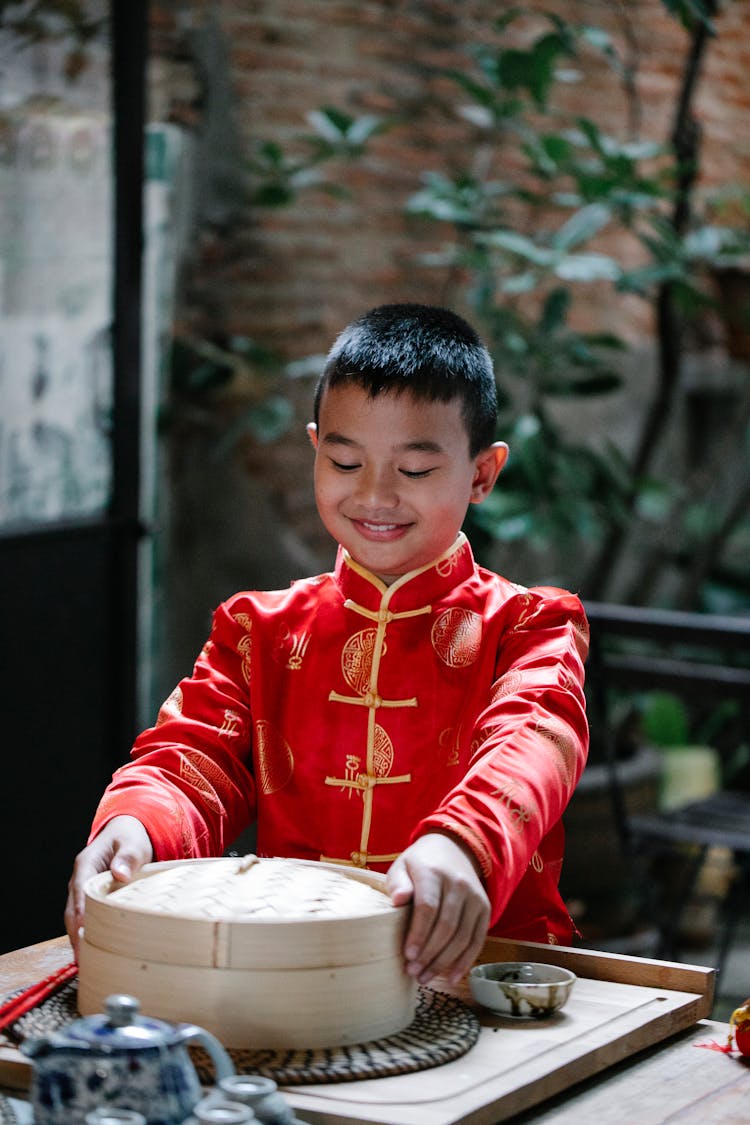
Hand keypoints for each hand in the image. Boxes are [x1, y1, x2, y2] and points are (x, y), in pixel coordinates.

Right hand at [64, 816, 152, 957]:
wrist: (127, 835)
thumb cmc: (129, 838)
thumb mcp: (132, 843)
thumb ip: (128, 857)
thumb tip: (120, 873)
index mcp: (86, 864)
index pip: (79, 891)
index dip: (81, 913)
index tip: (84, 934)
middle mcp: (79, 880)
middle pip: (72, 910)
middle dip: (76, 934)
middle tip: (83, 958)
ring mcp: (82, 892)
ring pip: (75, 918)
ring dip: (79, 938)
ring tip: (86, 962)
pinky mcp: (90, 901)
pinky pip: (85, 919)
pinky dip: (87, 935)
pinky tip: (94, 952)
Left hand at [386, 832, 489, 985]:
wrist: (454, 849)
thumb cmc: (421, 864)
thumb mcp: (402, 866)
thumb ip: (398, 883)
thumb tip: (397, 900)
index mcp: (434, 872)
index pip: (428, 907)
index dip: (419, 934)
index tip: (407, 955)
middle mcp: (458, 884)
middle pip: (446, 926)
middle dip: (430, 954)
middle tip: (413, 972)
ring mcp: (475, 897)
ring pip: (462, 937)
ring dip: (444, 962)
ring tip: (425, 977)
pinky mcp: (484, 909)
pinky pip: (477, 939)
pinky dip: (465, 961)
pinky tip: (451, 977)